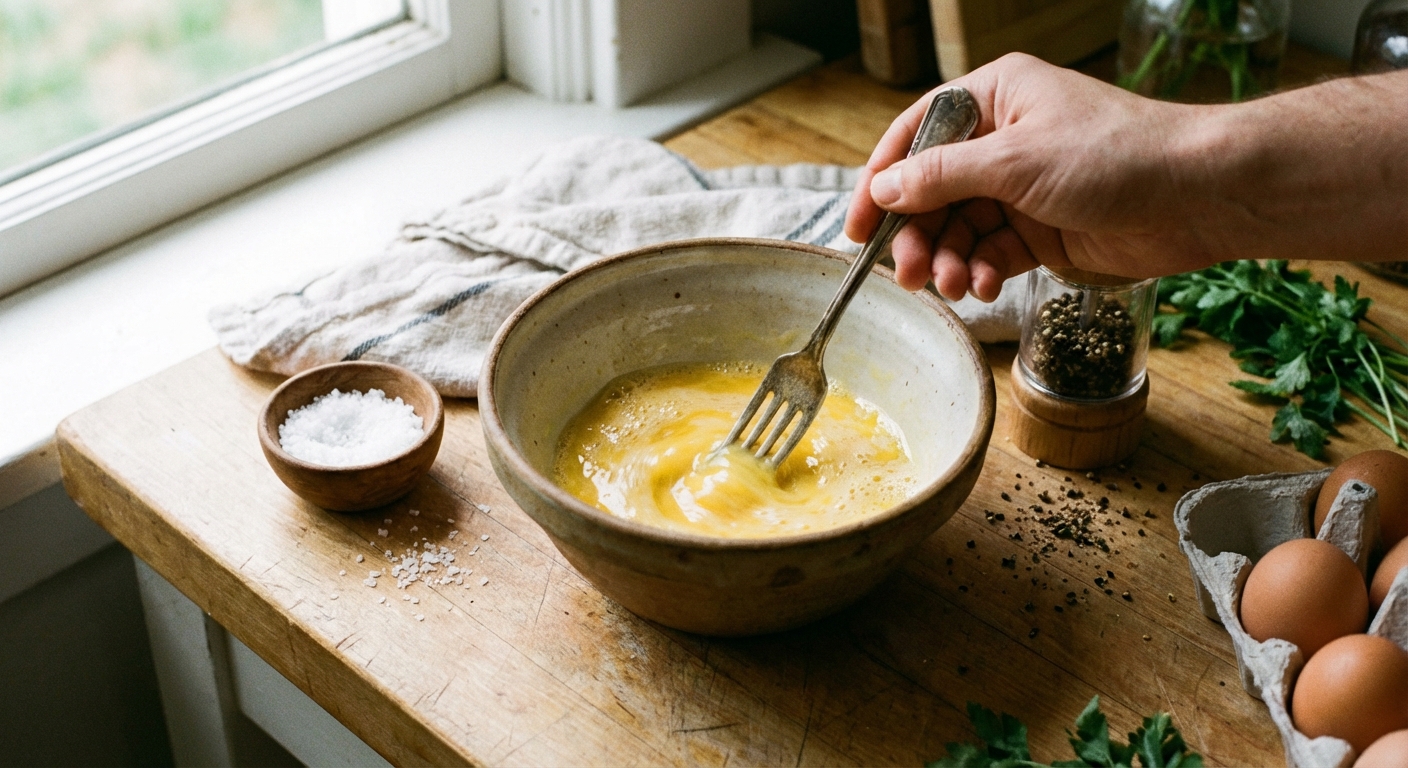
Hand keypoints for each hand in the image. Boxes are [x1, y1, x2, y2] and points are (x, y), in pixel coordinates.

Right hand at [846, 53, 1223, 301]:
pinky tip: (982, 284)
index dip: (881, 180)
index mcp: (995, 96)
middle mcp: (1003, 139)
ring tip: (949, 284)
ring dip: (946, 258)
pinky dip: (979, 270)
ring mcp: (1021, 187)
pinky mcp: (1041, 229)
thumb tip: (882, 189)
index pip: (916, 136)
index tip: (857, 226)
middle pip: (932, 190)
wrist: (1196, 196)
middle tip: (904, 271)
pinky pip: (989, 252)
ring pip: (958, 227)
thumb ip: (941, 176)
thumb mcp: (1014, 160)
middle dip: (915, 233)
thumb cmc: (1114, 155)